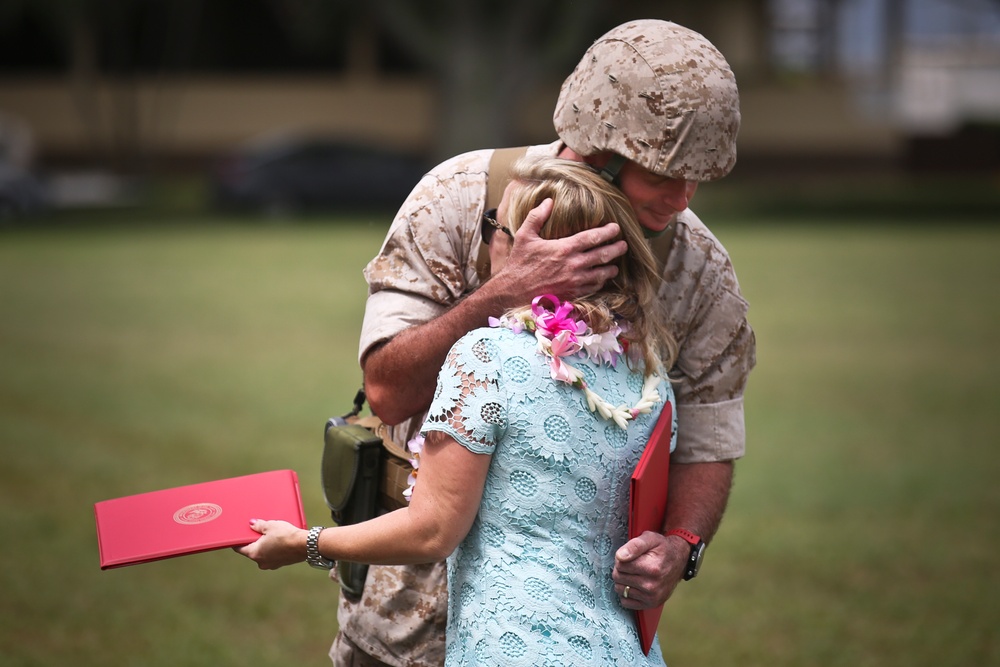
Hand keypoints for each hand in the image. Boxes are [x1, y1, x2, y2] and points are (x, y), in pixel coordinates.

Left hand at [234, 519, 306, 569]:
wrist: (304, 544)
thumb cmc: (286, 536)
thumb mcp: (270, 526)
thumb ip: (258, 525)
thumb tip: (252, 524)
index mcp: (254, 553)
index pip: (240, 549)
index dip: (239, 541)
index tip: (239, 536)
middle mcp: (261, 562)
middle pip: (252, 551)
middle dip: (254, 541)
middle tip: (258, 531)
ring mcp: (271, 564)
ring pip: (263, 553)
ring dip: (265, 545)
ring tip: (271, 535)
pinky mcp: (281, 563)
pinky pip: (272, 555)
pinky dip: (273, 549)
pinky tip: (279, 540)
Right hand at [496, 198, 627, 299]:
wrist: (512, 292)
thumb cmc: (519, 263)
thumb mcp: (524, 236)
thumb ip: (537, 216)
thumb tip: (548, 201)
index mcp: (564, 249)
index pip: (592, 237)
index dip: (607, 232)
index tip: (616, 228)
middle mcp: (573, 265)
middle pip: (603, 255)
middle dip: (616, 249)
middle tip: (623, 245)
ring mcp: (575, 282)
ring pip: (602, 274)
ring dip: (610, 268)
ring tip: (615, 265)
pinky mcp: (573, 294)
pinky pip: (593, 288)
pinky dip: (600, 283)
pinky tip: (601, 279)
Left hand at [612, 531, 687, 609]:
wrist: (679, 561)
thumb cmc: (662, 548)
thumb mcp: (650, 539)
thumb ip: (634, 545)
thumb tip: (619, 556)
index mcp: (651, 569)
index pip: (620, 565)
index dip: (621, 558)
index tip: (630, 556)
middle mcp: (652, 586)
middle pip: (618, 578)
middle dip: (621, 569)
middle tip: (632, 564)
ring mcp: (652, 597)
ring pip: (620, 590)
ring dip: (623, 581)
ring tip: (634, 574)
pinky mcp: (650, 604)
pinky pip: (626, 602)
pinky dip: (627, 594)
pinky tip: (635, 585)